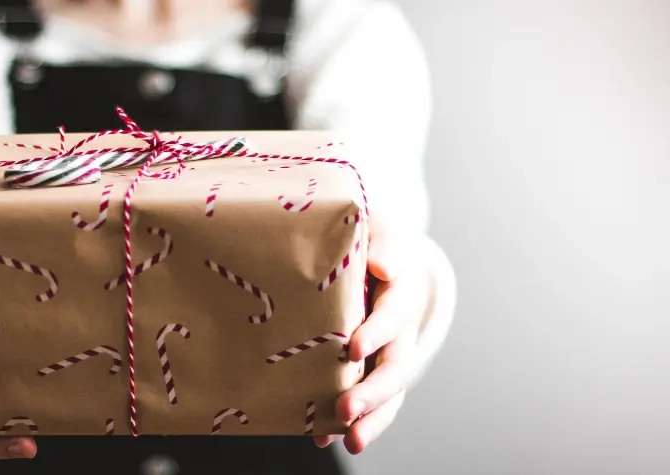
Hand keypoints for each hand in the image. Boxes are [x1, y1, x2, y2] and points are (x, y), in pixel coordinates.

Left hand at [314, 221, 429, 453]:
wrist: (378, 257)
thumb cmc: (370, 240)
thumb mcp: (378, 230)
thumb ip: (382, 243)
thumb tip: (382, 266)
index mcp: (402, 291)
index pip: (393, 313)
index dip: (377, 331)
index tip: (354, 348)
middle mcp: (401, 330)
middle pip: (395, 366)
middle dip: (372, 391)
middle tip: (346, 409)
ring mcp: (390, 355)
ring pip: (388, 393)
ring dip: (371, 419)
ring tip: (351, 441)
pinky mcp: (373, 371)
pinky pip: (370, 403)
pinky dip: (351, 423)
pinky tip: (324, 438)